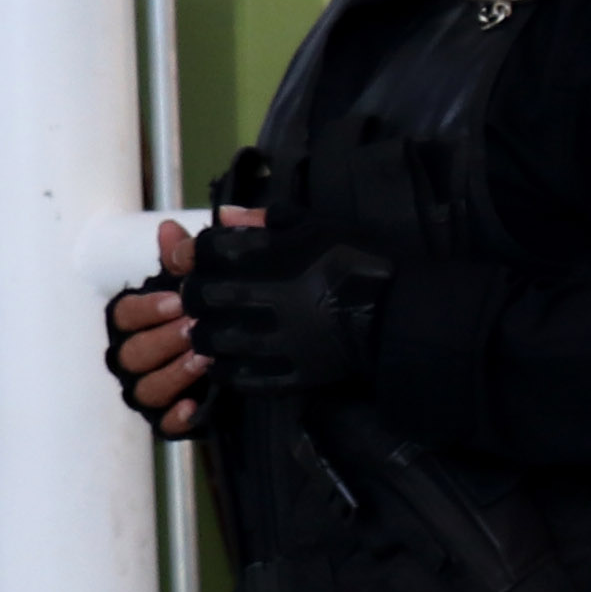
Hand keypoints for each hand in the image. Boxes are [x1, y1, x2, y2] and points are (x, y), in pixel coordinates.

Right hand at [110, 215, 209, 436]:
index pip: (123, 315)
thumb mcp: (198, 284)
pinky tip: (195, 405)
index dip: (147, 309)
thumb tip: (169, 229)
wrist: (248, 353)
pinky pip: (163, 425)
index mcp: (137, 323)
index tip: (177, 301)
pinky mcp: (170, 419)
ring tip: (203, 360)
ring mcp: (151, 389)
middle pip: (132, 354)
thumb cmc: (207, 313)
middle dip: (163, 340)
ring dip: (173, 374)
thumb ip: (182, 258)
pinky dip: (177, 417)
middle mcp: (137, 357)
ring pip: (145, 389)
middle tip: (194, 329)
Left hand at [177, 227, 389, 394]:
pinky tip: (230, 360)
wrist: (398, 316)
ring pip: (211, 340)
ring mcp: (273, 340)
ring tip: (214, 330)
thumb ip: (266, 220)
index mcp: (270, 255)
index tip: (194, 258)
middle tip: (203, 297)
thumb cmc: (360, 262)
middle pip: (200, 297)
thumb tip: (224, 215)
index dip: (192, 253)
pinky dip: (226, 368)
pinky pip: (237, 376)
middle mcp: (264, 297)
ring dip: (205, 333)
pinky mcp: (286, 374)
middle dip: (195, 295)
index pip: (206, 251)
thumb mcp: (317, 227)